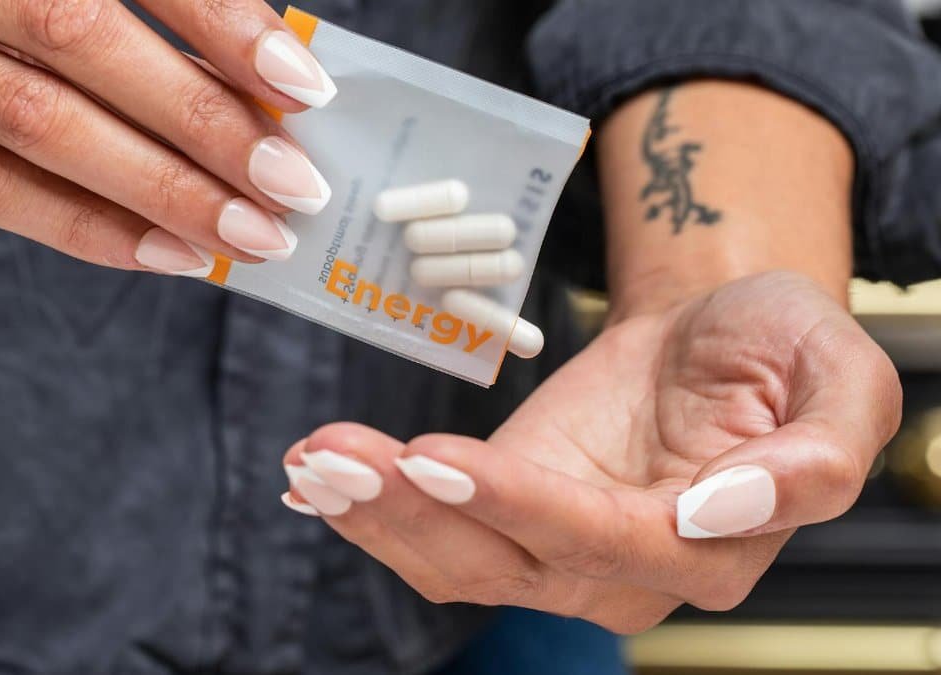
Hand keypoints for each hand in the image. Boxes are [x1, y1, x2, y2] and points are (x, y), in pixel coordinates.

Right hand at [0, 0, 332, 268]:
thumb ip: (98, 22)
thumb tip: (246, 85)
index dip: (218, 17)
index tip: (299, 81)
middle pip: (79, 35)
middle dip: (202, 116)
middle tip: (289, 178)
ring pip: (34, 120)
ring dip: (157, 187)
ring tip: (243, 232)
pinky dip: (82, 226)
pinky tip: (158, 252)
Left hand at [281, 272, 901, 631]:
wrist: (716, 331)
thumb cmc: (773, 344)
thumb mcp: (841, 373)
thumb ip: (819, 457)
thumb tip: (721, 508)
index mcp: (712, 546)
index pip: (606, 542)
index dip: (518, 507)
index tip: (438, 458)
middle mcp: (628, 569)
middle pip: (508, 564)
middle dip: (414, 513)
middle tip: (336, 457)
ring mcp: (560, 550)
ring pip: (458, 562)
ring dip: (379, 514)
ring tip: (315, 458)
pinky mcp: (512, 513)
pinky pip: (439, 535)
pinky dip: (377, 511)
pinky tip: (319, 478)